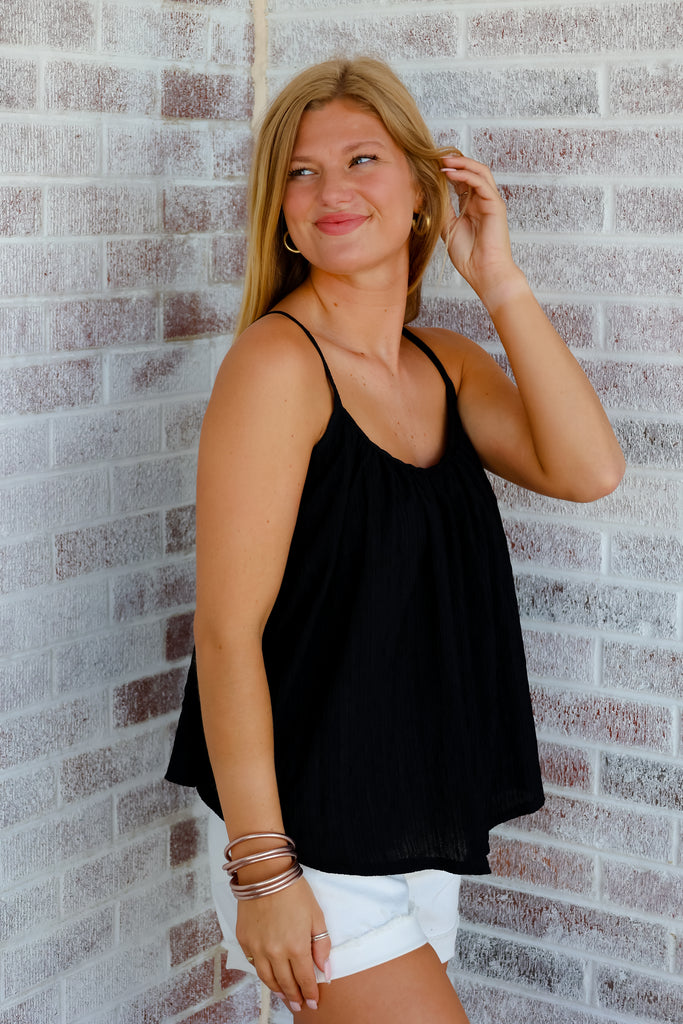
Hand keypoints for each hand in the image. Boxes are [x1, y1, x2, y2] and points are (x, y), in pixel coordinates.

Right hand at [236, 877, 330, 1011]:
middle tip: (299, 1005)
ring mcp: (257, 948)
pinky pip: (254, 964)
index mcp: (296, 946)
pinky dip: (263, 973)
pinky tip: (269, 975)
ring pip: (268, 979)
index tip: (313, 1003)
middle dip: (294, 997)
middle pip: (286, 983)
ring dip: (277, 990)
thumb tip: (325, 970)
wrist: (265, 873)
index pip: (305, 979)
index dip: (310, 994)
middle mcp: (275, 952)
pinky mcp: (244, 940)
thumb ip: (321, 945)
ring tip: (284, 997)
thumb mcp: (316, 915)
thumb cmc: (294, 891)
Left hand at [440, 155, 523, 312]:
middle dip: (454, 162)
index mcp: (472, 206)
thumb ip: (443, 210)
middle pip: (471, 171)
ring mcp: (490, 201)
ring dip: (460, 163)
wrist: (484, 272)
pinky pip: (481, 183)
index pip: (461, 180)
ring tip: (442, 160)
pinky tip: (450, 173)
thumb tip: (429, 194)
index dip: (447, 171)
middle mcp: (482, 200)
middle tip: (435, 157)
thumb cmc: (469, 256)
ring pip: (479, 171)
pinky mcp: (496, 205)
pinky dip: (466, 175)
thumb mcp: (448, 229)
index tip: (429, 166)